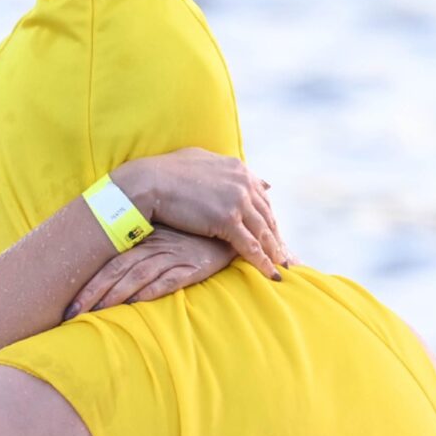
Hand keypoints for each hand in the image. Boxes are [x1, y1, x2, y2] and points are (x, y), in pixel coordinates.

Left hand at [67, 226, 237, 317]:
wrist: (228, 230)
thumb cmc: (191, 239)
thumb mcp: (162, 242)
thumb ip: (138, 257)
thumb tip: (110, 283)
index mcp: (143, 242)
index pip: (108, 264)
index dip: (88, 285)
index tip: (68, 305)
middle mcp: (153, 248)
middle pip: (116, 271)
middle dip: (92, 294)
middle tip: (71, 314)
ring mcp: (172, 256)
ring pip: (137, 276)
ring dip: (116, 295)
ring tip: (96, 313)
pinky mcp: (192, 267)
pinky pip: (169, 279)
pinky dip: (151, 290)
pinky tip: (136, 302)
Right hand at [112, 148, 293, 276]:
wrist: (149, 182)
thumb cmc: (166, 172)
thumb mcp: (201, 160)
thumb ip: (224, 168)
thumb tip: (240, 168)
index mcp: (239, 169)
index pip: (261, 197)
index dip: (268, 218)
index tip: (273, 233)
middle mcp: (244, 183)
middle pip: (267, 216)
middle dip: (277, 237)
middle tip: (286, 255)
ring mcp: (238, 201)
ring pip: (263, 232)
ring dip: (275, 252)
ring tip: (282, 268)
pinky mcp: (228, 220)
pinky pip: (251, 246)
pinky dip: (264, 263)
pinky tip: (272, 275)